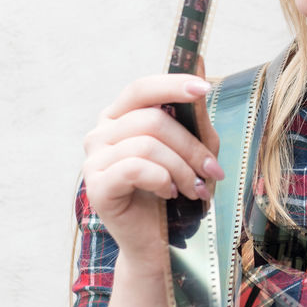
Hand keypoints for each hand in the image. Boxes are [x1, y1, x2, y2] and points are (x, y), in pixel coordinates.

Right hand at [82, 73, 223, 269]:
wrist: (162, 244)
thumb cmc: (177, 193)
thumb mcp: (194, 149)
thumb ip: (194, 113)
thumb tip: (198, 62)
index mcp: (120, 118)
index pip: (141, 88)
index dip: (172, 84)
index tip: (204, 88)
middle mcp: (101, 134)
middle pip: (152, 119)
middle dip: (191, 145)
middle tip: (213, 171)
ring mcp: (93, 160)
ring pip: (147, 144)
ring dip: (182, 168)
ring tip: (197, 189)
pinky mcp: (96, 186)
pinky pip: (134, 168)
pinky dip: (162, 180)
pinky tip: (171, 193)